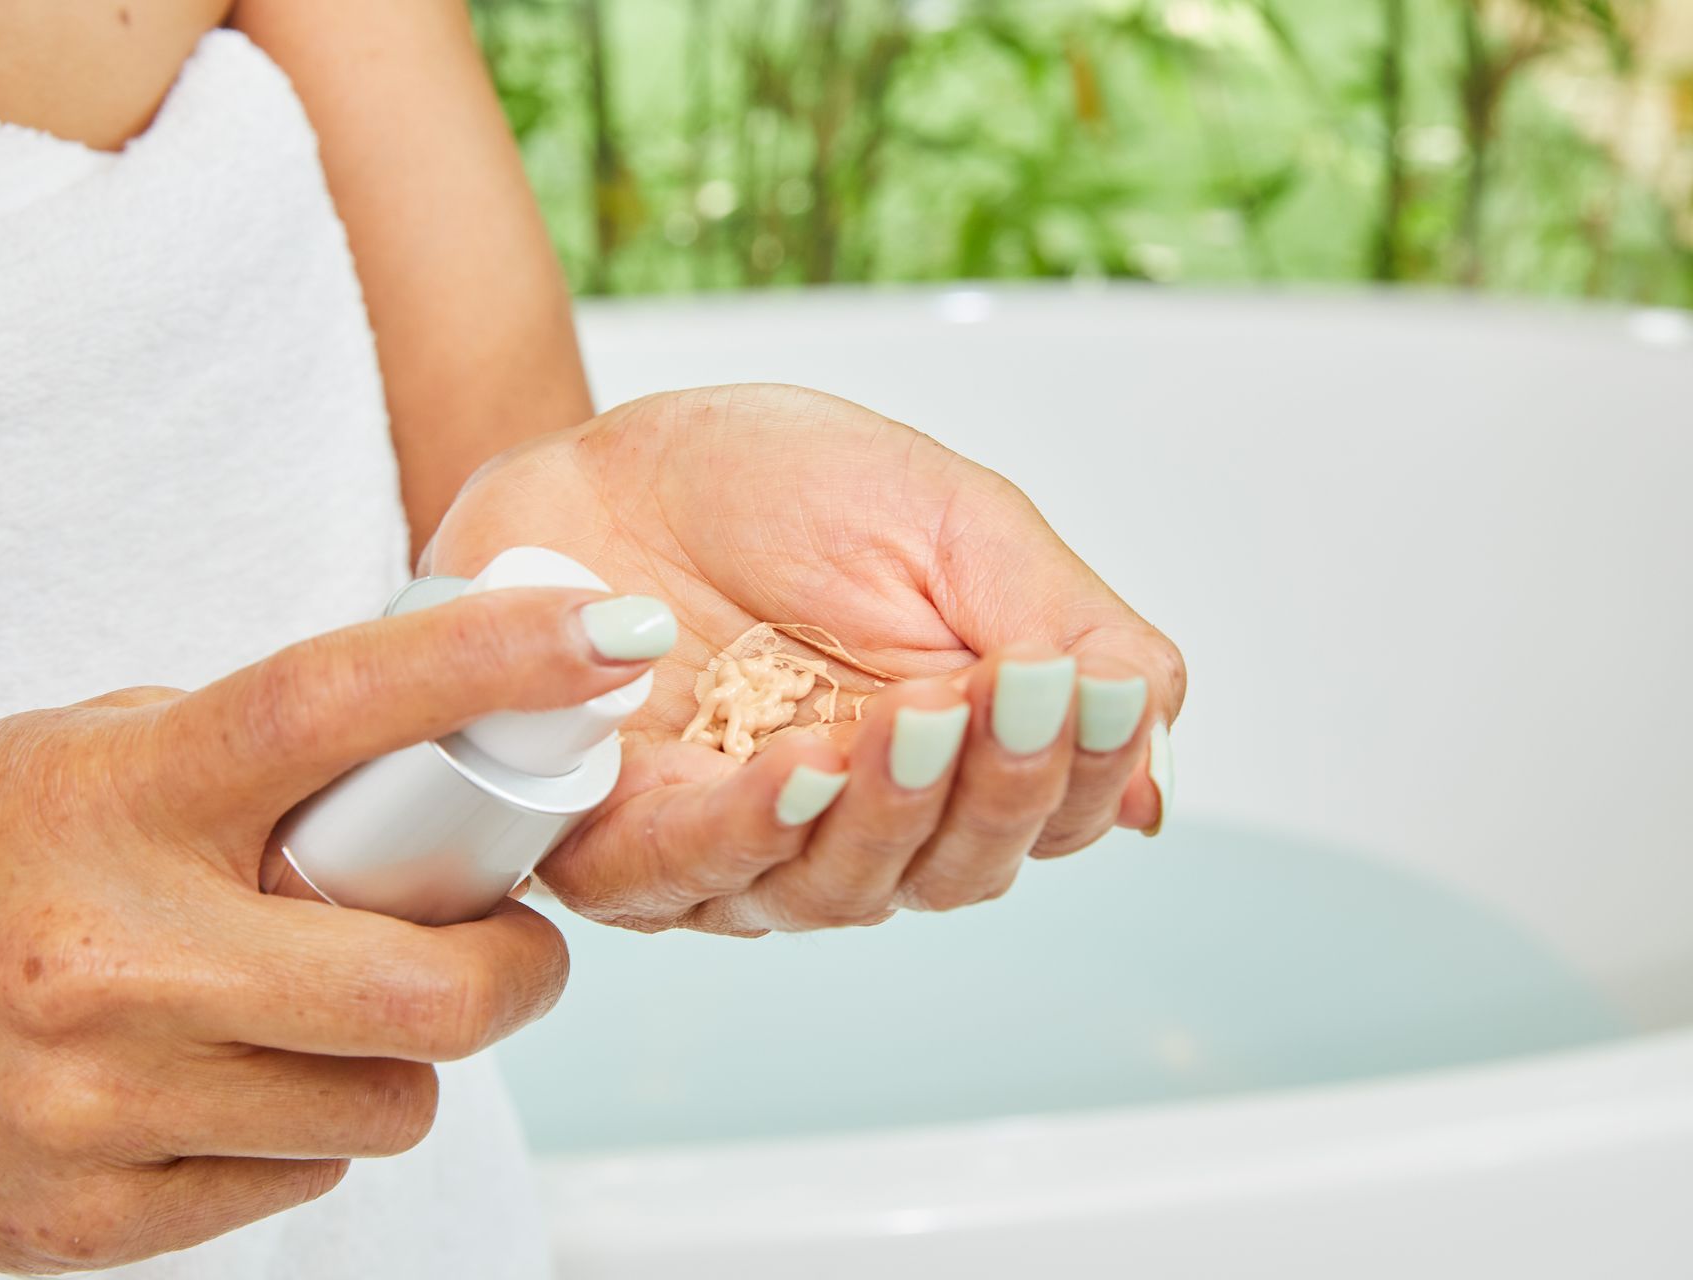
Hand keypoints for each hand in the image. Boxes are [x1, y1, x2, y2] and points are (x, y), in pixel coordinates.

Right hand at [0, 588, 648, 1271]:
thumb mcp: (80, 757)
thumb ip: (239, 759)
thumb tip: (423, 760)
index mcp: (121, 799)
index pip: (335, 705)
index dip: (493, 661)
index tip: (611, 642)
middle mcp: (114, 956)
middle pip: (430, 989)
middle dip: (519, 970)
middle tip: (511, 943)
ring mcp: (101, 1103)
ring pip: (389, 1103)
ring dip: (402, 1057)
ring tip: (332, 1012)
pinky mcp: (91, 1216)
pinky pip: (302, 1181)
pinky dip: (309, 1128)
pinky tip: (239, 1080)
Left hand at [426, 384, 1185, 934]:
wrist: (611, 459)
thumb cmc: (775, 488)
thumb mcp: (949, 524)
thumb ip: (1058, 623)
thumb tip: (1157, 754)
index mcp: (951, 757)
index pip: (1051, 815)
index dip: (1086, 770)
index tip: (1095, 692)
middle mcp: (855, 825)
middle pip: (959, 870)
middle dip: (996, 789)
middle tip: (1012, 696)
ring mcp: (744, 848)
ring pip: (840, 889)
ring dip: (888, 811)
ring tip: (913, 720)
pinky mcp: (625, 844)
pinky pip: (693, 871)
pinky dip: (757, 828)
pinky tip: (805, 767)